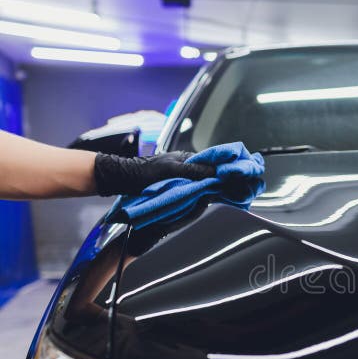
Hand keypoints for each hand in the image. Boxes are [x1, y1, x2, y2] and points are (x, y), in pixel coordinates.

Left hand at [94, 151, 216, 196]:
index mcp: (187, 158)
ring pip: (200, 183)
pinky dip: (198, 194)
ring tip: (217, 197)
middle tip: (228, 192)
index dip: (222, 171)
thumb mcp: (171, 170)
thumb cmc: (144, 172)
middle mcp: (186, 165)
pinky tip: (202, 200)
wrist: (123, 178)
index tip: (233, 180)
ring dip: (207, 189)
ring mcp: (180, 176)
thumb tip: (215, 173)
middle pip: (207, 174)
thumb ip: (193, 170)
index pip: (211, 163)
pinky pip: (191, 190)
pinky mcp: (175, 186)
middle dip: (216, 182)